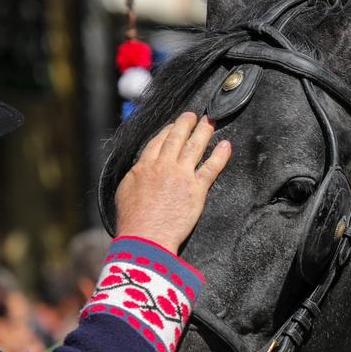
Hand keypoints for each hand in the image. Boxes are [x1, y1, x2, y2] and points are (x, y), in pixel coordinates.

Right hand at [113, 112, 231, 252]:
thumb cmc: (133, 221)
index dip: (167, 131)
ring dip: (203, 132)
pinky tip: (226, 146)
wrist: (145, 236)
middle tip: (192, 115)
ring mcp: (181, 176)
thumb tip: (138, 172)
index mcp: (144, 167)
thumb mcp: (124, 192)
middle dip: (185, 124)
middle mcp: (163, 166)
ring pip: (194, 147)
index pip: (157, 142)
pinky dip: (220, 155)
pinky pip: (211, 168)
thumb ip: (134, 177)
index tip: (173, 125)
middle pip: (176, 138)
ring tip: (210, 122)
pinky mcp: (196, 190)